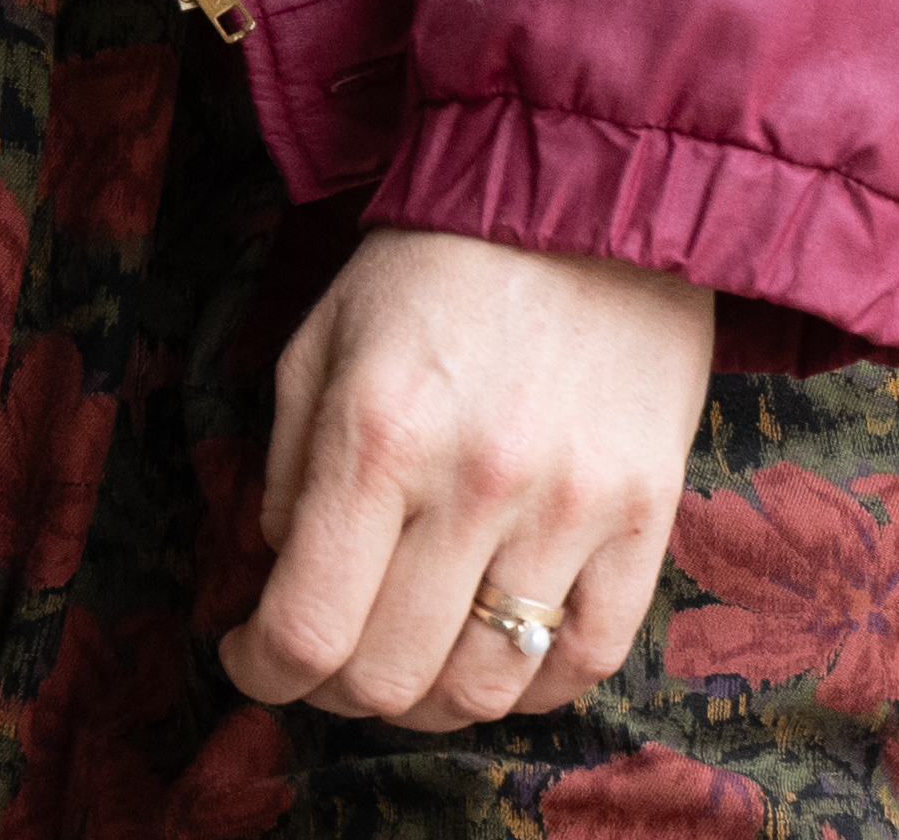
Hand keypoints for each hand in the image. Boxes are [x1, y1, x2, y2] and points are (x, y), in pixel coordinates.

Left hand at [221, 226, 711, 731]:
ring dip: (431, 699)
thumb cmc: (434, 265)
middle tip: (325, 657)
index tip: (250, 659)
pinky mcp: (648, 517)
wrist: (587, 197)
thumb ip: (286, 470)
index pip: (306, 627)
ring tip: (408, 659)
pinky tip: (497, 652)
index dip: (262, 672)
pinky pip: (589, 660)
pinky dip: (532, 685)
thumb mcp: (321, 341)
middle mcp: (477, 484)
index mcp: (376, 435)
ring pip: (488, 688)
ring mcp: (572, 509)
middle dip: (335, 690)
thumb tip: (280, 579)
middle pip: (392, 677)